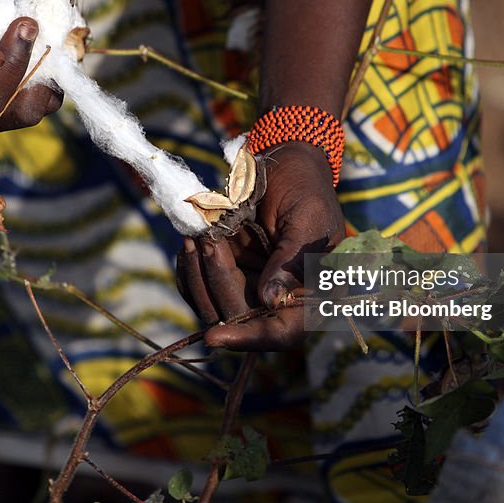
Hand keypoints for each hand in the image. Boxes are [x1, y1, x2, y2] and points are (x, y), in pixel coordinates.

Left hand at [177, 143, 344, 350]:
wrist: (287, 164)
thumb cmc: (307, 189)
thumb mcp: (306, 220)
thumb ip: (290, 260)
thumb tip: (270, 300)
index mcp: (313, 295)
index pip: (281, 332)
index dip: (249, 338)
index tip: (215, 337)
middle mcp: (281, 300)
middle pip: (239, 318)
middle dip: (216, 282)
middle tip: (205, 240)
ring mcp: (252, 288)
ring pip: (213, 305)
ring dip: (198, 273)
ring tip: (196, 234)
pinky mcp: (231, 275)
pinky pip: (201, 288)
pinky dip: (190, 269)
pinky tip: (190, 242)